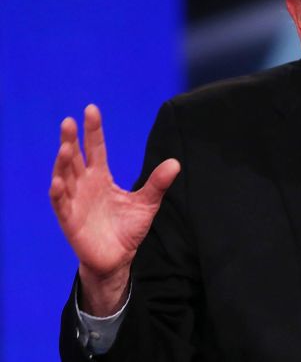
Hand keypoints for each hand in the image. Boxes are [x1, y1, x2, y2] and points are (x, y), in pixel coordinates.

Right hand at [49, 104, 179, 314]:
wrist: (118, 258)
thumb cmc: (128, 228)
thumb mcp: (147, 203)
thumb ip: (158, 183)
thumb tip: (176, 163)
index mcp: (101, 177)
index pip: (95, 149)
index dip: (93, 130)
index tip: (91, 109)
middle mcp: (85, 185)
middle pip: (75, 158)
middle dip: (70, 140)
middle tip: (68, 121)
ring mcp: (75, 202)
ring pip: (64, 177)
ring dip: (62, 163)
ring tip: (64, 147)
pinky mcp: (70, 221)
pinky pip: (61, 205)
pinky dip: (58, 193)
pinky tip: (57, 182)